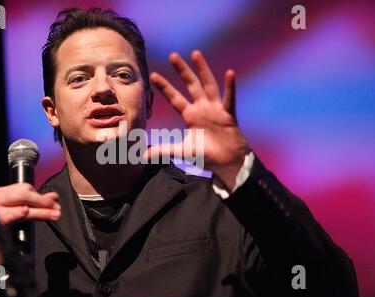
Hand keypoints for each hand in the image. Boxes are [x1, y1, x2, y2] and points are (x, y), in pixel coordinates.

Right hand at [0, 183, 60, 269]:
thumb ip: (37, 203)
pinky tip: (27, 214)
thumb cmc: (6, 226)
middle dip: (43, 202)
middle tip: (57, 209)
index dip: (42, 196)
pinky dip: (20, 214)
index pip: (26, 188)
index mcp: (3, 193)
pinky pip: (11, 217)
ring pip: (22, 207)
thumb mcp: (22, 211)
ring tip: (54, 215)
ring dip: (41, 212)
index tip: (54, 202)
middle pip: (24, 195)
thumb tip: (53, 196)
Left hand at [145, 50, 248, 189]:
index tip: (152, 75)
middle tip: (172, 55)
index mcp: (190, 116)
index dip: (164, 87)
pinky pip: (229, 99)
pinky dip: (230, 87)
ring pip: (208, 85)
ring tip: (195, 54)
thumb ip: (164, 150)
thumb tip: (144, 155)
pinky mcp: (228, 115)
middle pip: (191, 85)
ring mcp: (216, 110)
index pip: (174, 98)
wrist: (227, 163)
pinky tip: (230, 73)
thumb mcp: (183, 152)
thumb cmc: (207, 156)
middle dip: (182, 70)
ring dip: (202, 70)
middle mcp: (202, 108)